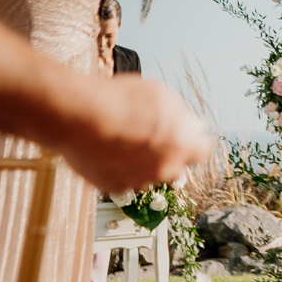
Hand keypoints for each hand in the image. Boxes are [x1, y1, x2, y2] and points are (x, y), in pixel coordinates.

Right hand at [53, 77, 210, 193]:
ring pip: (149, 174)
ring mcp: (138, 181)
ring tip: (123, 137)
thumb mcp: (161, 95)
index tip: (184, 134)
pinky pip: (123, 179)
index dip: (192, 141)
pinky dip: (119, 168)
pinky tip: (108, 148)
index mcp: (181, 145)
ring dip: (142, 162)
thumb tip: (191, 125)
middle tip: (151, 134)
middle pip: (175, 166)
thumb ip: (181, 115)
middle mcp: (164, 169)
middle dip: (168, 153)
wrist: (80, 116)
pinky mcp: (113, 187)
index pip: (201, 151)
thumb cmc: (119, 101)